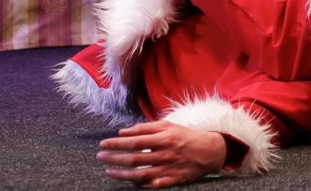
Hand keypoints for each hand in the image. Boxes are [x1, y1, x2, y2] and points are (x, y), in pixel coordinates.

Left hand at [96, 120, 227, 186]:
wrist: (209, 151)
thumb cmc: (185, 136)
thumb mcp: (168, 126)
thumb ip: (145, 128)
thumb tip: (123, 131)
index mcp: (164, 138)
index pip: (135, 141)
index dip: (117, 143)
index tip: (103, 144)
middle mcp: (165, 154)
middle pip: (134, 159)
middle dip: (114, 158)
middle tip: (100, 156)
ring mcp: (168, 169)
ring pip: (139, 175)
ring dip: (121, 174)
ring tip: (108, 171)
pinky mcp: (171, 181)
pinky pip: (151, 185)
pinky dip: (138, 184)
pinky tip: (128, 181)